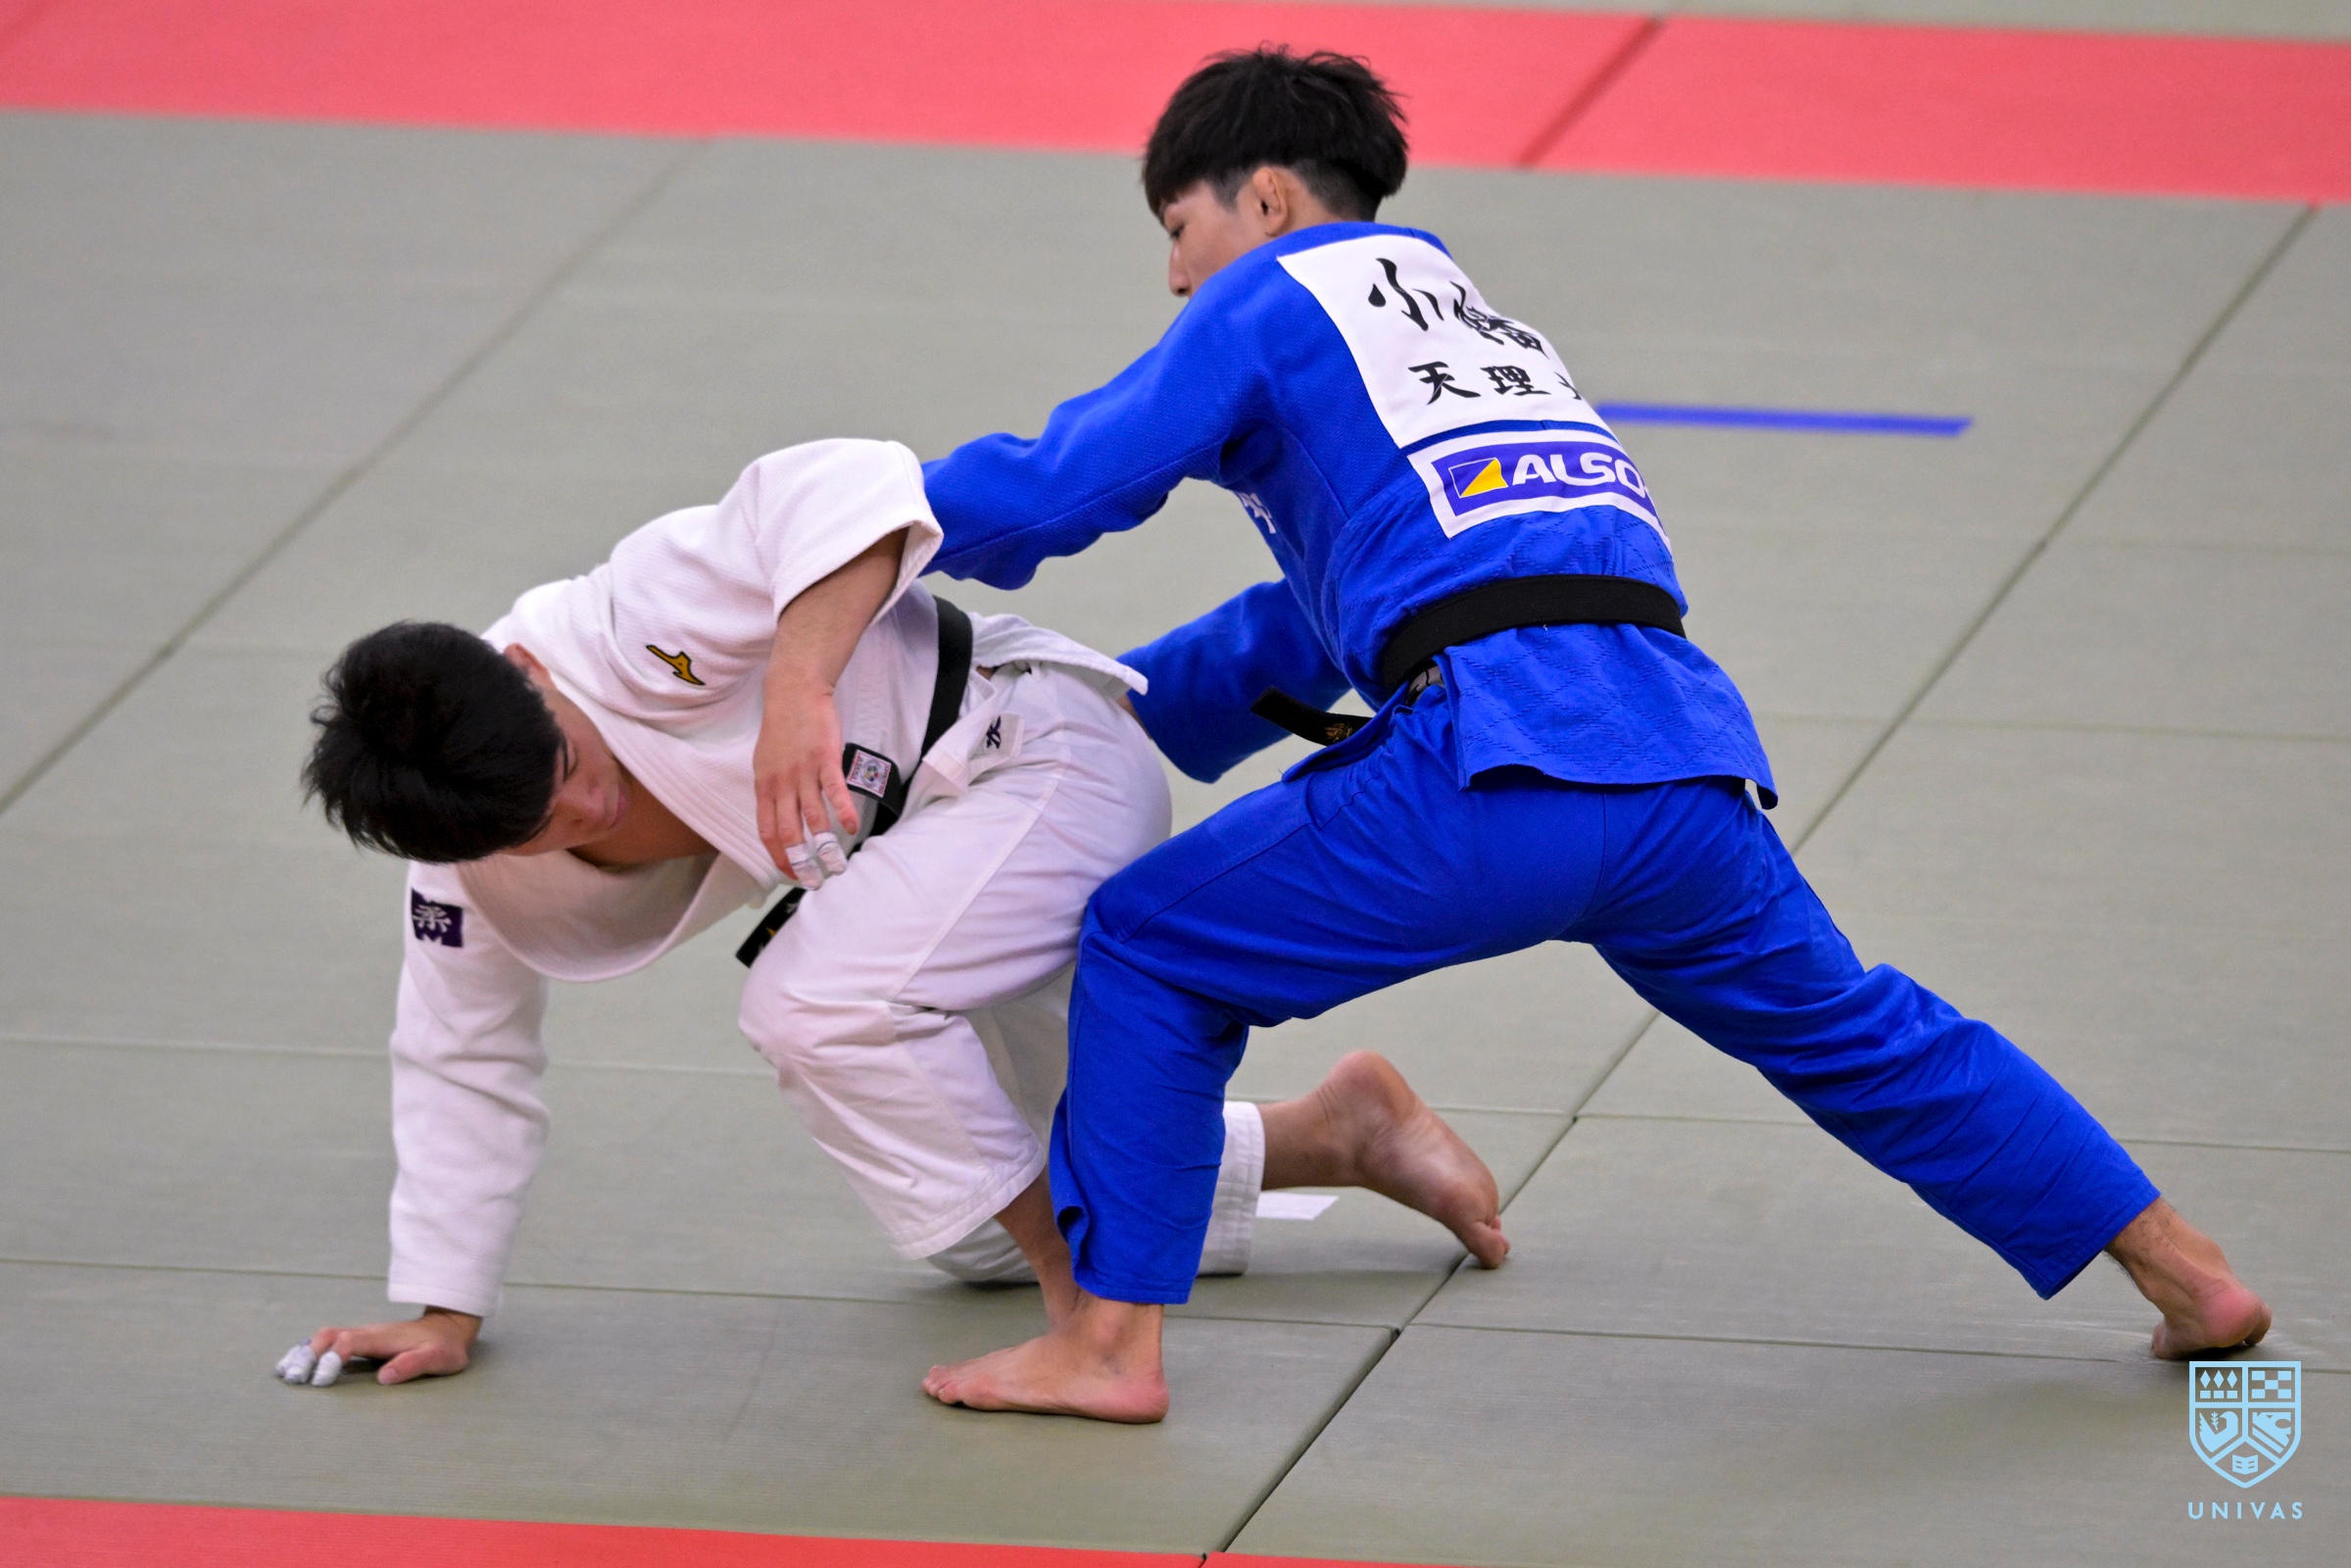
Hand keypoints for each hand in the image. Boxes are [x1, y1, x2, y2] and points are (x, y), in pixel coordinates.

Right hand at [279, 1307, 479, 1386]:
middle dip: (307, 1355)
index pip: (349, 1342)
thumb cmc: (443, 1347)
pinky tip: (293, 1366)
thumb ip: (413, 1365)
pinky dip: (308, 1352)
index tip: (322, 1380)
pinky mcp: (358, 1342)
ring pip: (324, 1337)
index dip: (332, 1358)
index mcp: (383, 1337)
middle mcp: (367, 1333)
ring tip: (283, 1373)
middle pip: (328, 1336)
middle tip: (293, 1379)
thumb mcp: (437, 1358)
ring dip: (303, 1353)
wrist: (447, 1329)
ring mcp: (361, 1336)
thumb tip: (384, 1377)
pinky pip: (328, 1343)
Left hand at [754, 677, 858, 883]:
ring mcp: (803, 772)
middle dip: (801, 861)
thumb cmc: (782, 728)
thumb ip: (773, 790)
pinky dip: (843, 812)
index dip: (778, 856)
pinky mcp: (825, 760)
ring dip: (825, 845)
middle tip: (813, 880)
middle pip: (789, 831)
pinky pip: (834, 792)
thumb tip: (780, 817)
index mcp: (765, 786)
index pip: (767, 831)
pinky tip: (851, 828)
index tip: (790, 874)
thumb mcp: (765, 762)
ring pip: (813, 817)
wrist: (793, 693)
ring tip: (837, 864)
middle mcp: (781, 784)